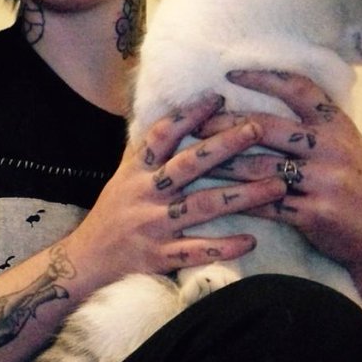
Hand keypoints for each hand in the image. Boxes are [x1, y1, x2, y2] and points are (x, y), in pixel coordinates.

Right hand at [66, 93, 287, 288]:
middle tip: (257, 129)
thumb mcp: (121, 178)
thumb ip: (144, 152)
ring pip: (201, 206)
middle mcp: (145, 194)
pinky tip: (251, 241)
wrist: (84, 262)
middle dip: (225, 146)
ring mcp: (153, 226)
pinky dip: (223, 246)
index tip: (218, 99)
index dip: (189, 116)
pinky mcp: (159, 256)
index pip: (162, 136)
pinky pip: (196, 251)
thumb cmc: (110, 216)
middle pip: (189, 165)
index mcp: (136, 172)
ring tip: (277, 185)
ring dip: (241, 196)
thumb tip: (164, 115)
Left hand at [198, 69, 361, 321]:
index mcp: (337, 125)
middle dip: (224, 125)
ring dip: (221, 165)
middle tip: (193, 124)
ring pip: (259, 168)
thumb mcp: (344, 147)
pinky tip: (212, 198)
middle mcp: (332, 148)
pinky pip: (265, 204)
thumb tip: (265, 102)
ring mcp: (325, 181)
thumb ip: (313, 126)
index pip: (299, 88)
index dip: (263, 77)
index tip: (230, 73)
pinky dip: (237, 200)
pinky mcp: (315, 213)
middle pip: (267, 128)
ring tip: (192, 162)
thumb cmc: (353, 187)